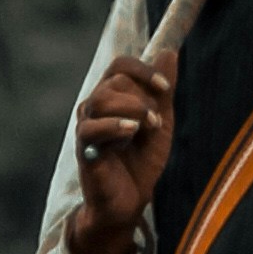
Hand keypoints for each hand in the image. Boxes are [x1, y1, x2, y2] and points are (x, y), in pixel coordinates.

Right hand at [65, 48, 176, 253]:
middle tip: (155, 123)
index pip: (120, 65)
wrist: (130, 201)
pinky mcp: (84, 149)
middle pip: (114, 80)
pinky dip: (114, 126)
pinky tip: (131, 132)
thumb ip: (162, 90)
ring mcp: (87, 127)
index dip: (143, 70)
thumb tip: (168, 51)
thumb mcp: (160, 121)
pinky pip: (91, 128)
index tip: (165, 88)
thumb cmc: (141, 161)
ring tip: (147, 129)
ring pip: (101, 98)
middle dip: (142, 97)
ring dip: (133, 109)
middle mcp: (95, 107)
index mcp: (112, 97)